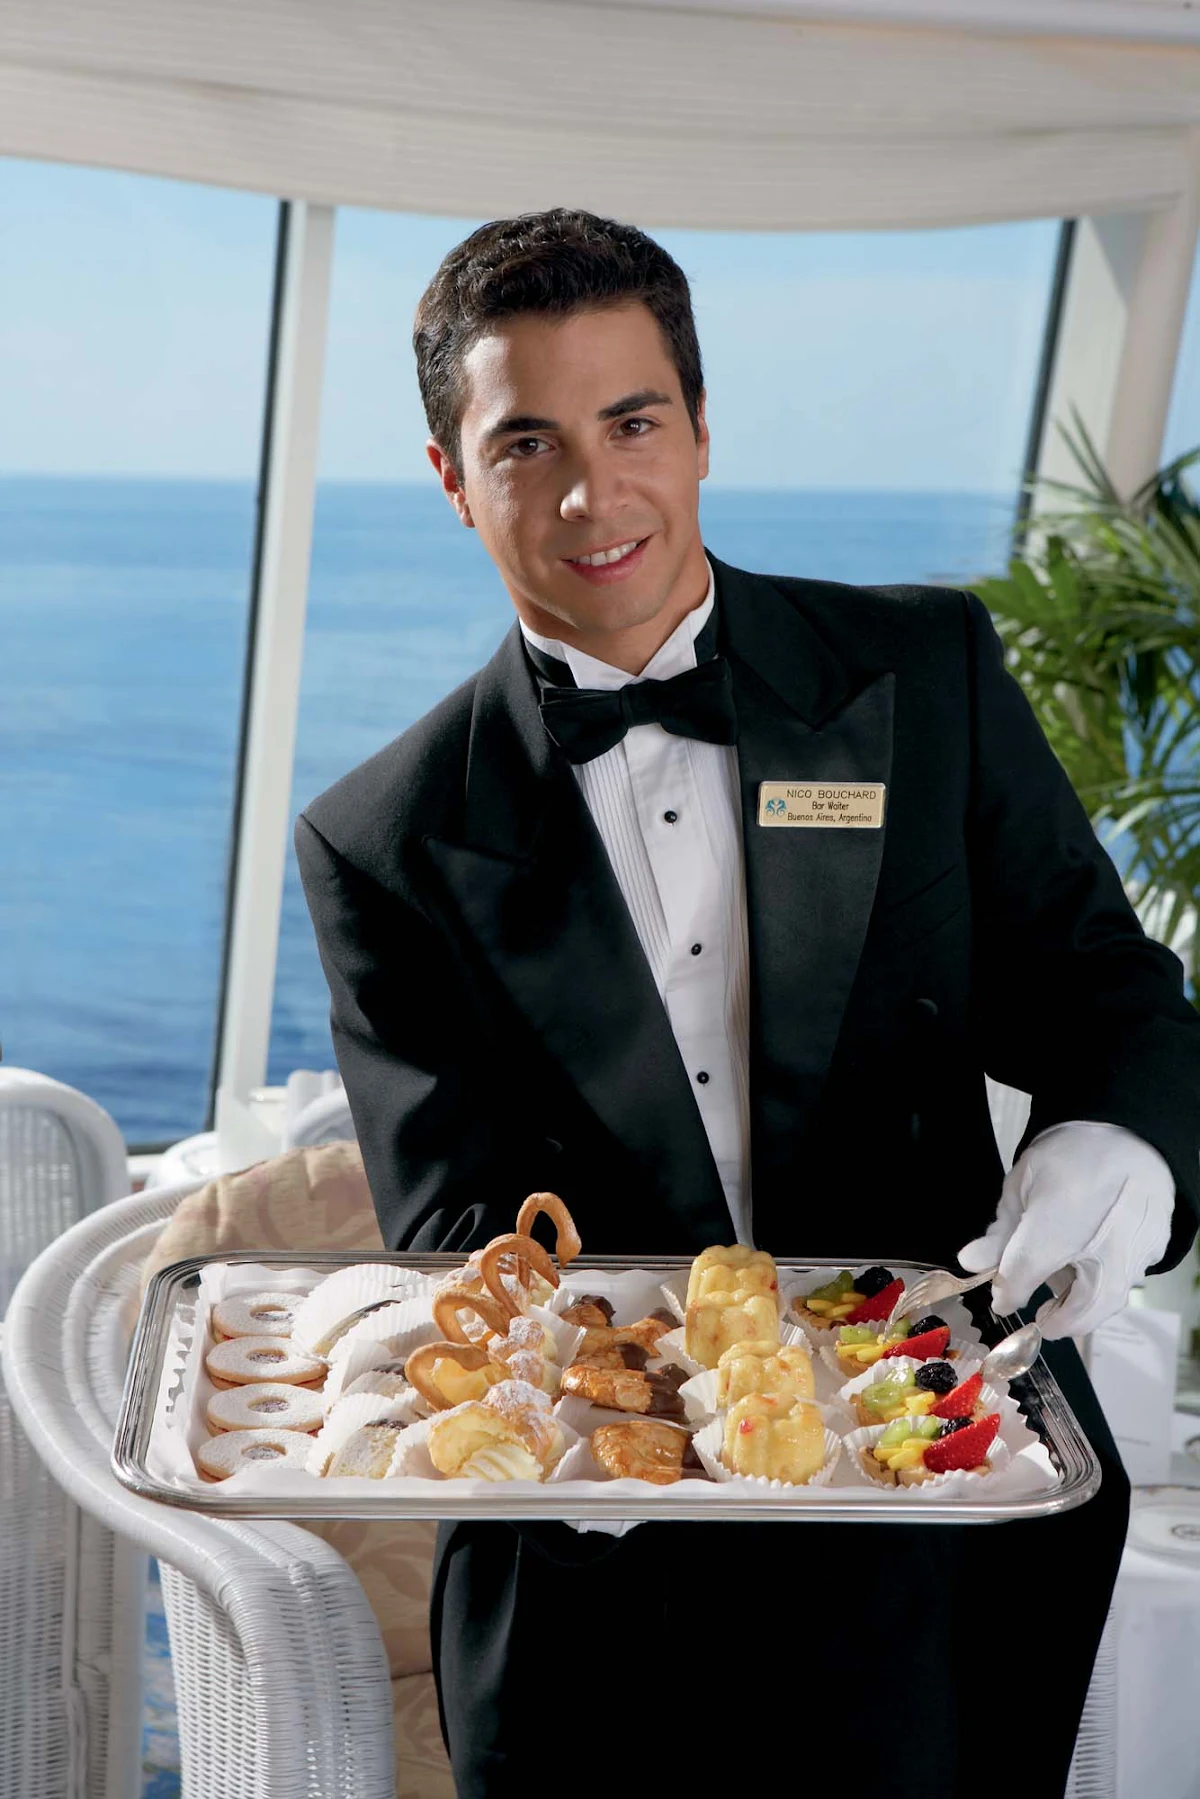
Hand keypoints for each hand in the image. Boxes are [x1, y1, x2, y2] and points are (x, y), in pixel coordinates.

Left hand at [957, 1121, 1173, 1337]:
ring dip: (1083, 1303)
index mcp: (1059, 1220)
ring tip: (1065, 1285)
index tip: (1002, 1298)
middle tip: (1043, 1317)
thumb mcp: (1022, 1185)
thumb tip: (971, 1263)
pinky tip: (1092, 1264)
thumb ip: (1001, 1231)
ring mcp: (1136, 1249)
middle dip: (1060, 1320)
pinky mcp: (1153, 1248)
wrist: (1127, 1132)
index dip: (1009, 1291)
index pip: (1026, 1274)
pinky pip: (1128, 1278)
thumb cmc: (1068, 1155)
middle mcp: (1106, 1243)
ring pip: (1110, 1298)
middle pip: (1083, 1307)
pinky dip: (1106, 1281)